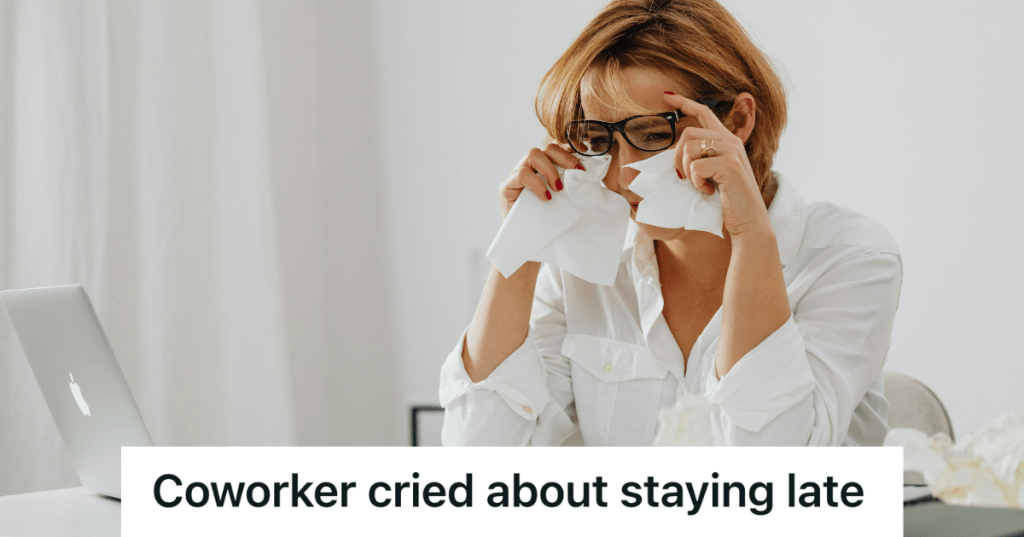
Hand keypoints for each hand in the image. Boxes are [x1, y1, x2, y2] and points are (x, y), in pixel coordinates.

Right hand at [499, 141, 584, 219]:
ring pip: (534, 154)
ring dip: (550, 170)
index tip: (585, 154)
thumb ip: (570, 183)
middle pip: (547, 147)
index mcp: (543, 167)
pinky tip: (546, 197)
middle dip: (565, 157)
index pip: (556, 148)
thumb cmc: (546, 221)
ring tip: (558, 189)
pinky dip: (538, 184)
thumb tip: (587, 172)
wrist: (526, 241)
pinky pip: (522, 174)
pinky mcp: (506, 186)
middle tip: (577, 172)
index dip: (570, 148)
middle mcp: (529, 167)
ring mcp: (516, 174)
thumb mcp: (564, 198)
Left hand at [662, 92, 770, 236]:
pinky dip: (696, 182)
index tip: (667, 96)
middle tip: (685, 177)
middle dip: (677, 156)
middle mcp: (730, 141)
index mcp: (727, 140)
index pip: (704, 112)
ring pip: (689, 148)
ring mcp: (731, 151)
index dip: (685, 102)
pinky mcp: (729, 165)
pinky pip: (695, 167)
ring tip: (701, 185)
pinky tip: (708, 191)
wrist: (748, 220)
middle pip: (688, 132)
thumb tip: (675, 153)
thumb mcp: (714, 174)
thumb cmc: (728, 200)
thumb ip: (702, 158)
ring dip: (687, 171)